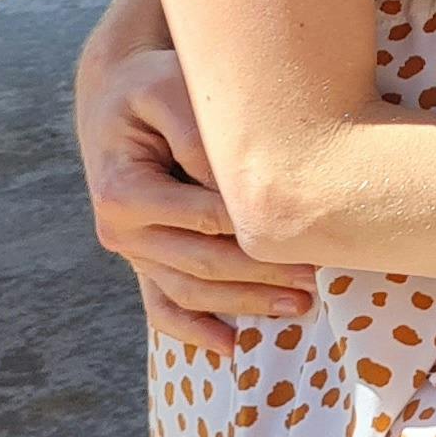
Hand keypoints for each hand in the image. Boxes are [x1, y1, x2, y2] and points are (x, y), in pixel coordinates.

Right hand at [75, 44, 313, 350]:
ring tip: (300, 308)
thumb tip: (241, 188)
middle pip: (201, 265)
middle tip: (318, 280)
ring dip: (244, 305)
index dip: (255, 230)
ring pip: (190, 292)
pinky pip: (164, 306)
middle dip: (261, 276)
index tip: (306, 234)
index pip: (203, 219)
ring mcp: (132, 251)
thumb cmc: (153, 88)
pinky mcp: (145, 259)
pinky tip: (232, 348)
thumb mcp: (172, 92)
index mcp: (122, 192)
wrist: (118, 97)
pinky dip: (195, 331)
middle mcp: (120, 231)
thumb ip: (201, 139)